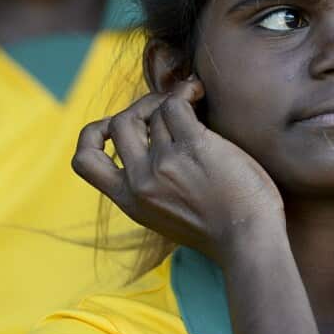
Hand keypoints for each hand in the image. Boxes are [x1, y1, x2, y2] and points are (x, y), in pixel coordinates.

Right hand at [72, 80, 284, 263]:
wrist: (249, 242)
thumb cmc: (222, 230)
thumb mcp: (166, 217)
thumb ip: (150, 190)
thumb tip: (150, 146)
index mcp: (130, 201)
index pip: (84, 161)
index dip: (93, 135)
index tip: (114, 127)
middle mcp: (140, 181)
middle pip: (120, 123)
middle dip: (140, 108)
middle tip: (165, 107)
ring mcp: (165, 163)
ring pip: (156, 111)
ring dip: (173, 98)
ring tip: (193, 98)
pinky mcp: (193, 147)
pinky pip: (176, 103)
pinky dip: (186, 91)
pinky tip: (199, 93)